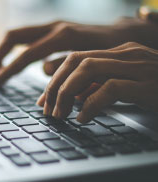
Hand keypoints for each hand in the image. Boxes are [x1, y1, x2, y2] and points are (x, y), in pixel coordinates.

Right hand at [0, 17, 157, 86]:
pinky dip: (15, 51)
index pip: (26, 55)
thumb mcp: (93, 62)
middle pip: (13, 36)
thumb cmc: (112, 51)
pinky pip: (26, 38)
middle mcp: (54, 27)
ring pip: (17, 35)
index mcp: (63, 36)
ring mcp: (52, 26)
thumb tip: (43, 70)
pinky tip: (12, 64)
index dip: (8, 71)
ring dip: (3, 53)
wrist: (124, 33)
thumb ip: (67, 66)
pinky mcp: (52, 29)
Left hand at [36, 42, 157, 122]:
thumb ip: (100, 87)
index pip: (76, 58)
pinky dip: (91, 104)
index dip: (55, 78)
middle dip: (56, 86)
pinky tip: (83, 119)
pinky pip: (110, 88)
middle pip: (76, 61)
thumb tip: (73, 97)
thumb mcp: (126, 88)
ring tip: (59, 115)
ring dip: (67, 93)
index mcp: (120, 53)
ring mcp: (139, 66)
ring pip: (88, 69)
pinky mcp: (148, 84)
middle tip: (47, 109)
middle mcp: (127, 54)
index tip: (44, 100)